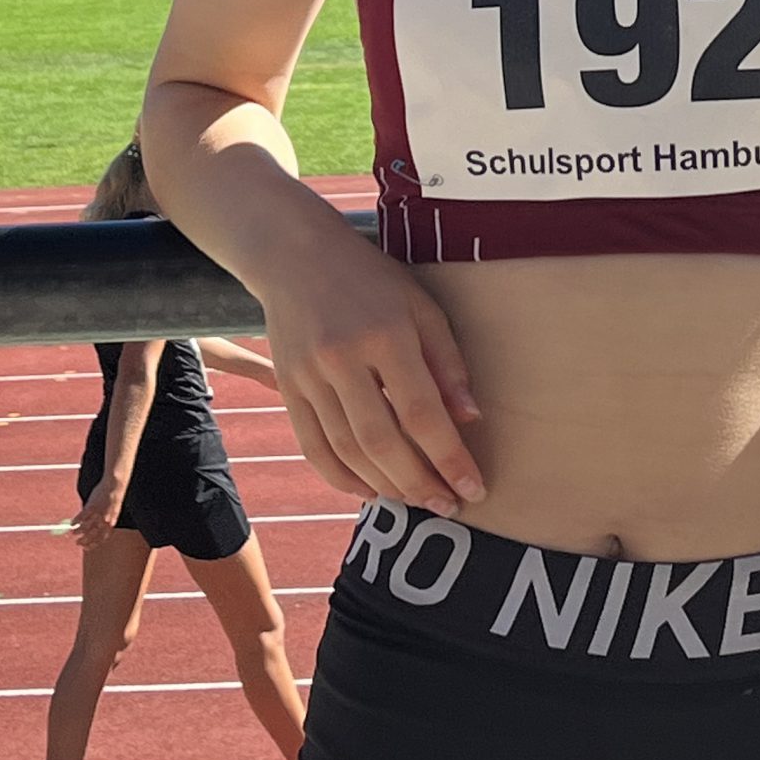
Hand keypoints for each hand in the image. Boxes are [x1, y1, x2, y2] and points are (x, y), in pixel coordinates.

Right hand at [72, 484, 126, 550]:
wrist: (114, 484)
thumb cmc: (112, 497)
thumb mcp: (111, 511)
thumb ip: (103, 521)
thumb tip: (93, 529)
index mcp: (111, 523)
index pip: (101, 539)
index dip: (93, 544)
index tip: (85, 547)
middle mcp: (104, 521)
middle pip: (92, 536)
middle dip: (83, 541)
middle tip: (77, 543)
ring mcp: (97, 514)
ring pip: (84, 528)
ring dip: (77, 532)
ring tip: (72, 533)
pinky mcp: (91, 507)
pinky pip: (80, 517)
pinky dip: (75, 521)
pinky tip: (71, 523)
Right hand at [254, 202, 483, 518]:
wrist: (295, 254)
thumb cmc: (370, 278)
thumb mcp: (421, 304)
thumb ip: (447, 361)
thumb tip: (470, 419)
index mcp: (386, 334)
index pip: (421, 413)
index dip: (449, 458)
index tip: (474, 488)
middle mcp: (342, 359)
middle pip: (382, 441)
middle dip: (420, 483)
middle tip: (448, 505)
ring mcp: (308, 376)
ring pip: (347, 451)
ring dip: (385, 485)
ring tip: (417, 500)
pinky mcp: (285, 387)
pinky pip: (313, 447)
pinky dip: (342, 478)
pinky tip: (370, 490)